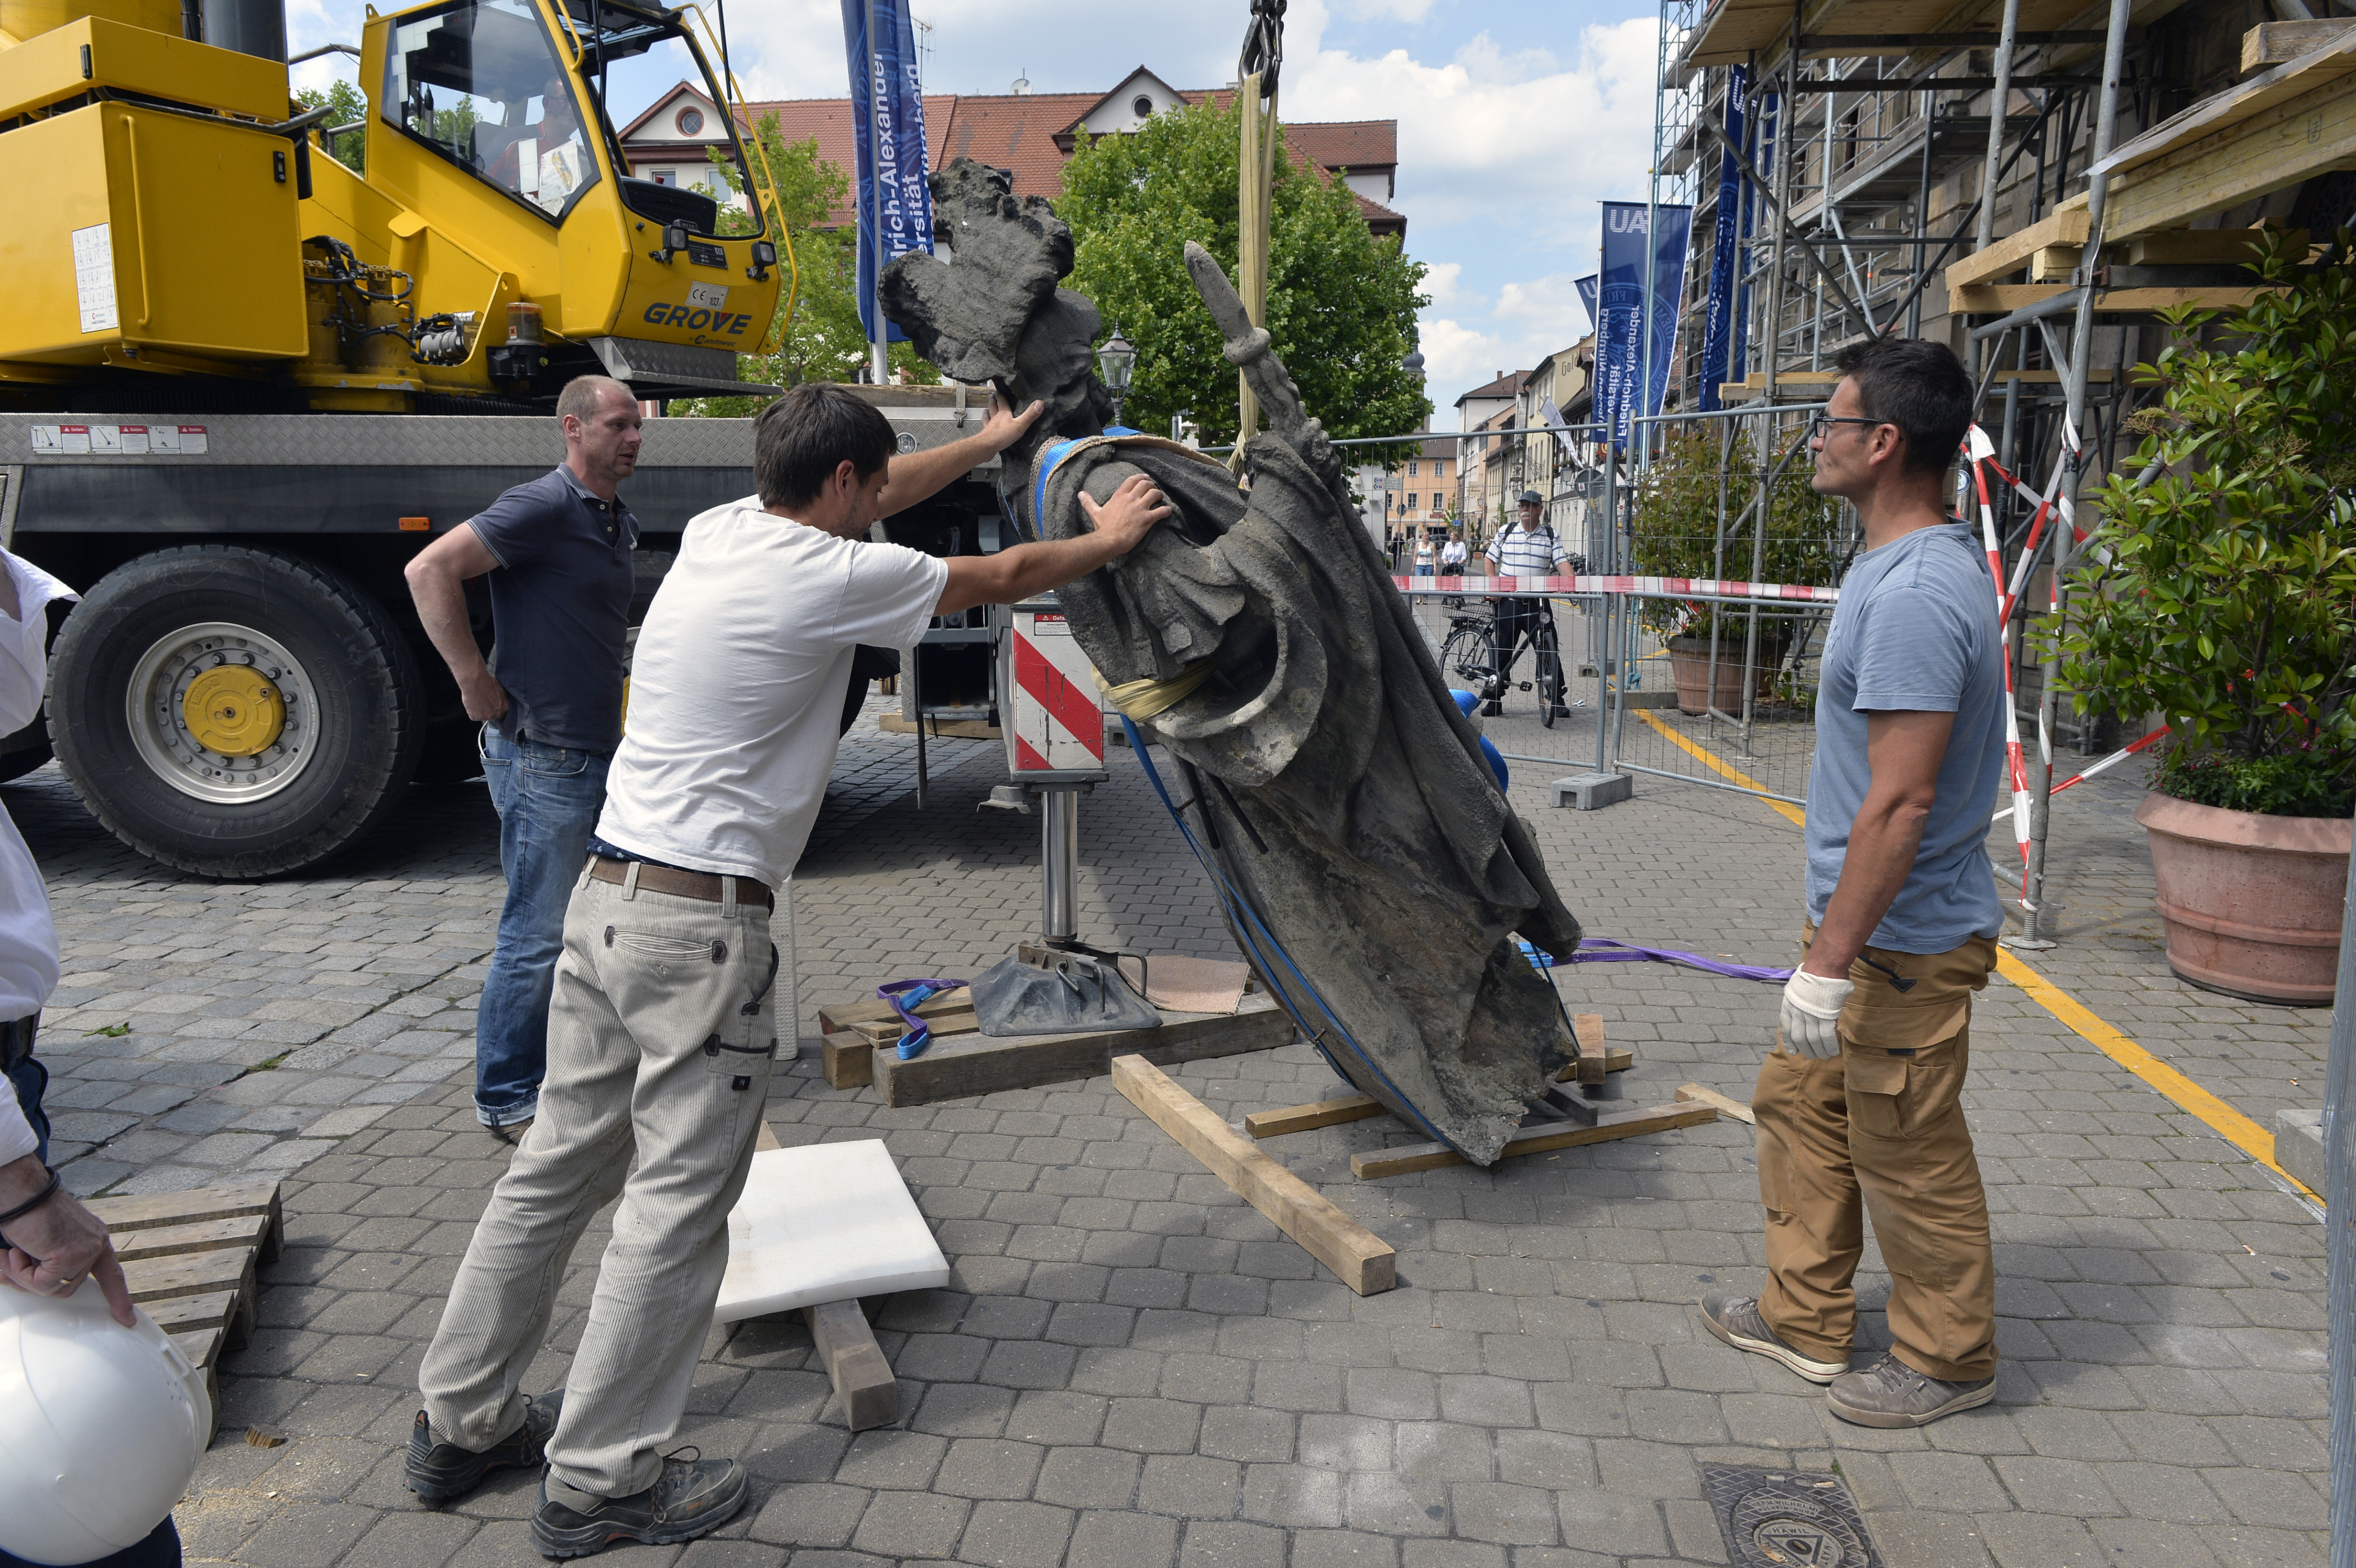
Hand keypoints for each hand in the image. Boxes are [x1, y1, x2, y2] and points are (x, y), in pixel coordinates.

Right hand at [0, 1157, 134, 1325]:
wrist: (22, 1192)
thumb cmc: (29, 1213)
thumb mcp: (47, 1241)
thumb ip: (52, 1262)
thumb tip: (42, 1285)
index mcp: (94, 1239)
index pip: (112, 1274)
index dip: (119, 1298)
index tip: (126, 1319)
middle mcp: (95, 1244)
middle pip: (69, 1287)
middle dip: (36, 1282)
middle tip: (14, 1262)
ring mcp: (84, 1251)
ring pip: (54, 1290)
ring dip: (26, 1277)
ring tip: (15, 1253)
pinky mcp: (68, 1256)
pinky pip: (42, 1285)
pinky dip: (22, 1273)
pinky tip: (19, 1251)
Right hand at [460, 668, 509, 723]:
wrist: (474, 680)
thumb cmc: (486, 682)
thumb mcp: (501, 689)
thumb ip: (502, 699)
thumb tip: (500, 701)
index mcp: (504, 707)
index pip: (501, 714)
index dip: (495, 709)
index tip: (491, 706)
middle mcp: (496, 714)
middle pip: (492, 716)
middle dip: (487, 711)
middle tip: (482, 702)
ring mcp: (485, 717)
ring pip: (482, 716)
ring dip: (479, 711)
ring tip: (477, 700)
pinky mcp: (475, 717)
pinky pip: (473, 716)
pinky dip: (471, 711)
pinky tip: (472, 702)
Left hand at [982, 391, 1045, 453]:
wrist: (987, 447)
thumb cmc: (1002, 436)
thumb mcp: (1020, 425)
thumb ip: (1030, 415)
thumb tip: (1039, 404)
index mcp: (1002, 413)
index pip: (1001, 400)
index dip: (1000, 394)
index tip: (1000, 390)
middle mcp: (994, 417)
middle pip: (993, 406)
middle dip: (993, 400)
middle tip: (993, 396)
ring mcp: (989, 426)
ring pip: (987, 415)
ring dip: (987, 410)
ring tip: (987, 408)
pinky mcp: (986, 435)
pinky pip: (985, 427)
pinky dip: (985, 424)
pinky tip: (985, 425)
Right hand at [1077, 474, 1172, 554]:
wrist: (1109, 541)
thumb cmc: (1103, 528)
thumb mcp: (1095, 512)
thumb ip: (1089, 502)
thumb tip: (1080, 494)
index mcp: (1119, 495)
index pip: (1132, 480)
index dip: (1141, 477)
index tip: (1146, 478)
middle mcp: (1131, 498)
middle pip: (1146, 484)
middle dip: (1152, 485)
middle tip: (1154, 490)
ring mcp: (1140, 508)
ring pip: (1155, 494)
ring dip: (1160, 496)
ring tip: (1161, 500)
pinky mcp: (1147, 519)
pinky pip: (1162, 511)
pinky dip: (1167, 510)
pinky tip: (1168, 511)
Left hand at [1778, 967, 1852, 1059]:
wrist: (1823, 968)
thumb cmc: (1813, 974)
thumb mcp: (1797, 987)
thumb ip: (1798, 1000)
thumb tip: (1804, 1007)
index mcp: (1788, 1005)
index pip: (1785, 1028)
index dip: (1788, 1042)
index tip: (1792, 1051)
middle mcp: (1797, 1013)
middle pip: (1799, 1038)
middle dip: (1806, 1049)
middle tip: (1812, 1056)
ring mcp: (1811, 1015)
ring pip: (1813, 1040)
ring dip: (1819, 1051)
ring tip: (1824, 1056)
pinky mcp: (1825, 1016)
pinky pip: (1826, 1037)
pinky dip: (1830, 1046)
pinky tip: (1833, 1051)